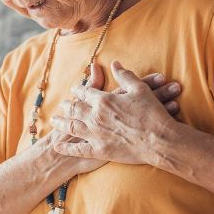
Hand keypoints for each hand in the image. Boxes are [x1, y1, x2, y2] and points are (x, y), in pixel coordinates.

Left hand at [49, 60, 179, 164]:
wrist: (159, 140)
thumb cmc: (152, 113)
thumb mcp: (140, 89)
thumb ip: (125, 75)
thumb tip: (115, 63)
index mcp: (104, 100)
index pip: (85, 92)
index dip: (79, 90)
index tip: (74, 90)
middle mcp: (95, 116)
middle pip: (75, 109)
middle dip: (67, 106)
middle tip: (62, 105)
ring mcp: (95, 134)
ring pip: (72, 127)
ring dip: (61, 123)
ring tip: (54, 121)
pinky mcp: (99, 150)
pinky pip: (78, 149)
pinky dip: (67, 148)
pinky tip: (58, 146)